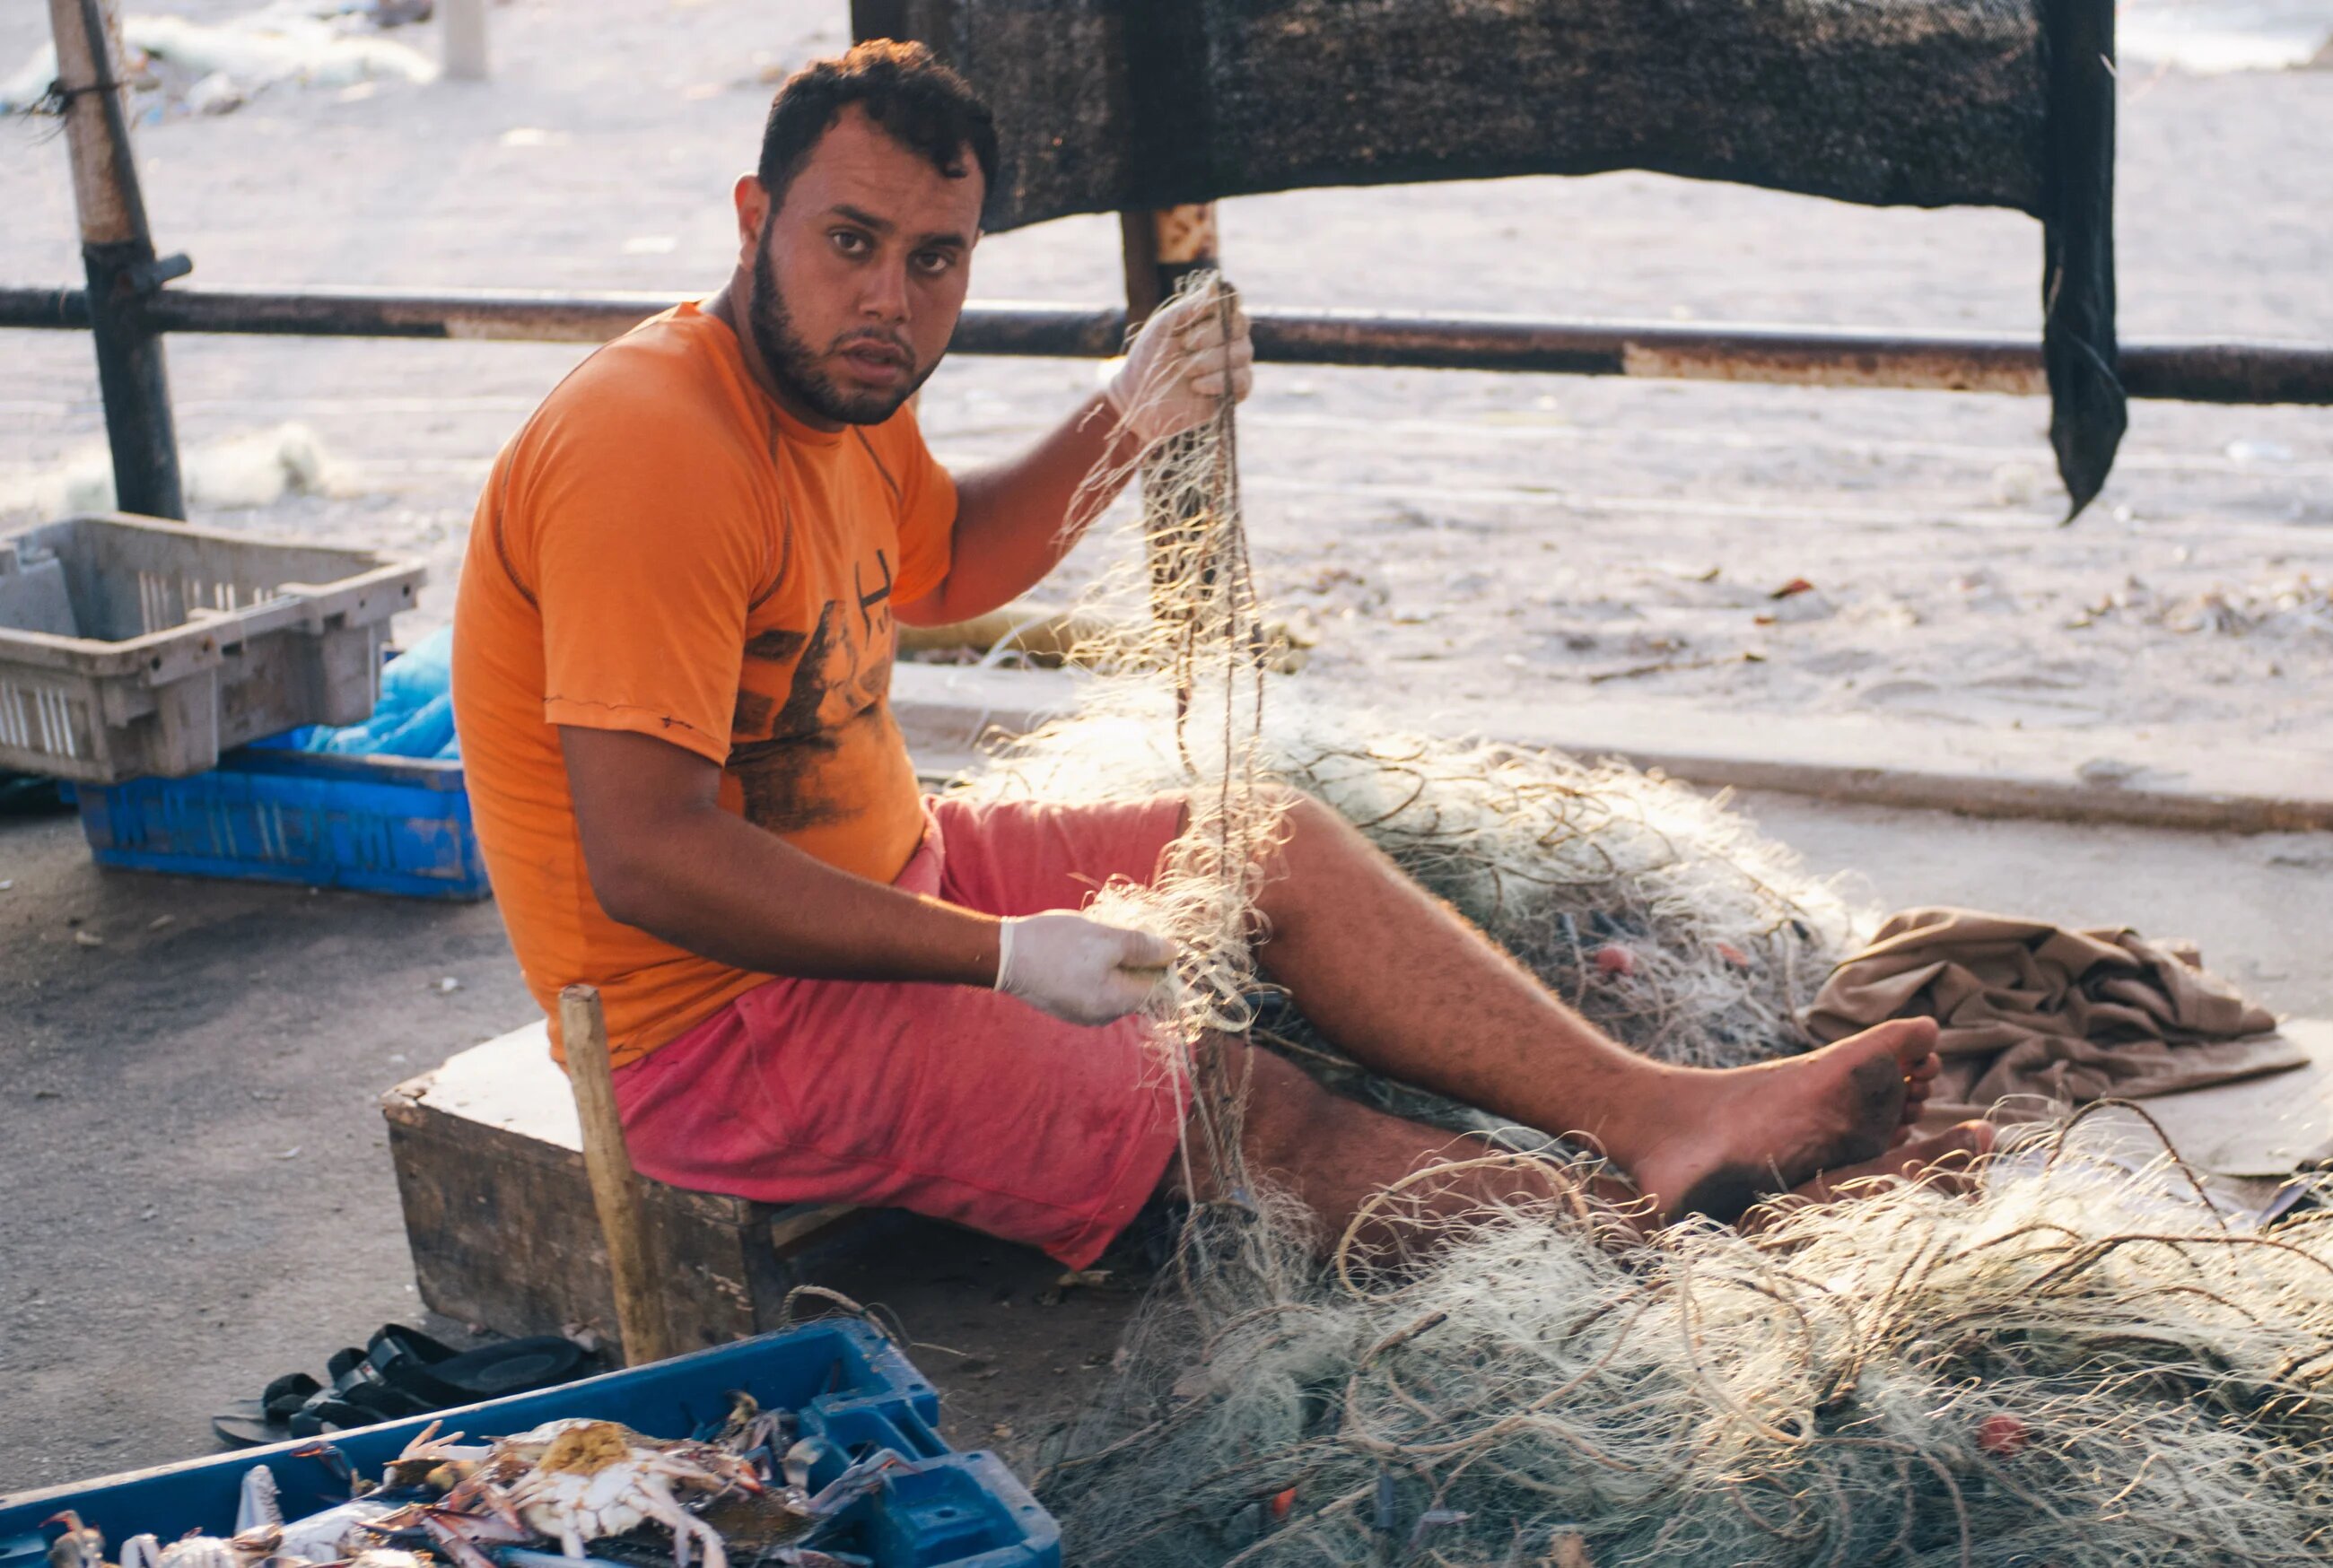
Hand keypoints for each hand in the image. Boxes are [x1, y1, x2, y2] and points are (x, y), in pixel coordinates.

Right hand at [994, 911, 1175, 1025]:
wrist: (1005, 955)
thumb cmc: (1057, 945)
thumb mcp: (1106, 938)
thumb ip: (1143, 948)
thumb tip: (1173, 954)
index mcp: (1117, 1003)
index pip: (1157, 989)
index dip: (1160, 962)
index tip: (1148, 939)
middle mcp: (1102, 1016)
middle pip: (1135, 988)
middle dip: (1134, 960)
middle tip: (1117, 933)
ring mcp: (1082, 1014)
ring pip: (1114, 986)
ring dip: (1113, 962)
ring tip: (1093, 939)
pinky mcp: (1066, 1005)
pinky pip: (1094, 987)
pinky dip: (1095, 969)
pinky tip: (1079, 951)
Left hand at [1102, 278, 1254, 445]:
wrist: (1140, 398)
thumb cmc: (1149, 357)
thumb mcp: (1164, 326)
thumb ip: (1191, 306)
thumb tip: (1216, 283)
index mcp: (1211, 318)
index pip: (1233, 302)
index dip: (1227, 302)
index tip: (1207, 309)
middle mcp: (1228, 338)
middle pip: (1240, 325)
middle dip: (1211, 335)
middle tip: (1184, 345)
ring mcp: (1234, 364)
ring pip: (1242, 353)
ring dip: (1210, 360)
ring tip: (1183, 369)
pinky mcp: (1234, 392)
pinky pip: (1243, 381)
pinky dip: (1219, 382)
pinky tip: (1197, 386)